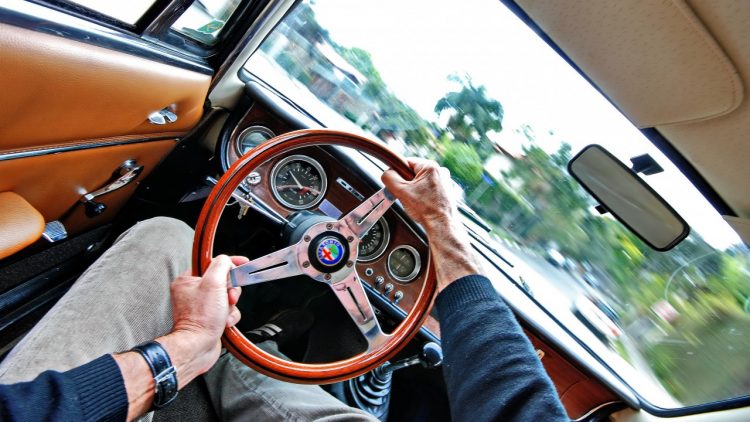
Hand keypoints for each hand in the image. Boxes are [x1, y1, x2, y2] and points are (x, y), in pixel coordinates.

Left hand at [166, 255, 246, 374]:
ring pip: (227, 297)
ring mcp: (201, 306)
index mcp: (187, 280)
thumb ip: (221, 266)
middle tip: (229, 297)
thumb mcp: (213, 284)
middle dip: (230, 290)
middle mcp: (192, 292)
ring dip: (231, 306)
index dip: (229, 263)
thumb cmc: (200, 319)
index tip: (242, 263)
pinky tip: (225, 322)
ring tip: (224, 314)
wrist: (197, 347)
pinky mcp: (209, 318)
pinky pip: (227, 311)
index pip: (211, 264)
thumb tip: (227, 261)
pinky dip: (230, 316)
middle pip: (222, 281)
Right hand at [382, 158, 482, 291]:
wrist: (442, 225)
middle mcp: (440, 171)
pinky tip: (422, 205)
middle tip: (406, 196)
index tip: (396, 185)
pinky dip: (422, 196)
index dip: (397, 173)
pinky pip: (428, 189)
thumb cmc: (427, 209)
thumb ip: (389, 178)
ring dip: (414, 191)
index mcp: (430, 166)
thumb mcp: (401, 191)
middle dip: (406, 185)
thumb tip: (386, 173)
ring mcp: (445, 181)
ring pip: (420, 182)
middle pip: (413, 173)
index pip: (406, 162)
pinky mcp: (446, 191)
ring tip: (416, 202)